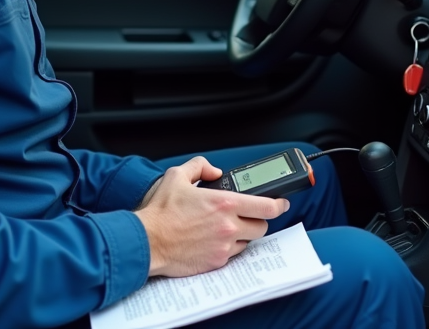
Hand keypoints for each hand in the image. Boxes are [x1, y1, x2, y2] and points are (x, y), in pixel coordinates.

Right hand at [135, 156, 289, 277]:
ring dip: (242, 235)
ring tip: (223, 229)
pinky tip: (212, 241)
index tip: (282, 203)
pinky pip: (232, 255)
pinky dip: (227, 248)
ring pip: (248, 242)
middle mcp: (229, 226)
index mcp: (224, 203)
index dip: (279, 204)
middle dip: (256, 220)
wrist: (147, 241)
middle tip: (245, 216)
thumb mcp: (177, 176)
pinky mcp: (216, 262)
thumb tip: (214, 170)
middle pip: (261, 226)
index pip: (267, 206)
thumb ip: (200, 166)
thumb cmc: (160, 211)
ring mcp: (224, 246)